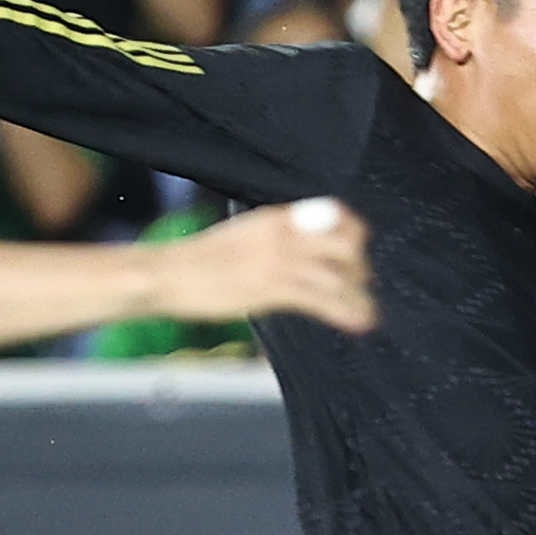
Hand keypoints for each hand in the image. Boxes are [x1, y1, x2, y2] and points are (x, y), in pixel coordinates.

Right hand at [152, 195, 377, 335]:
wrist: (168, 273)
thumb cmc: (199, 259)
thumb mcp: (243, 234)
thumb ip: (274, 237)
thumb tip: (297, 247)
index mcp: (278, 217)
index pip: (334, 213)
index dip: (354, 231)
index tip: (359, 248)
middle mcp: (285, 234)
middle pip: (347, 244)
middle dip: (359, 266)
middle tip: (358, 283)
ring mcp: (281, 261)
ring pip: (340, 276)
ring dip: (358, 296)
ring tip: (368, 312)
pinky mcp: (273, 289)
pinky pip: (323, 300)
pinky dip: (346, 312)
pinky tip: (358, 322)